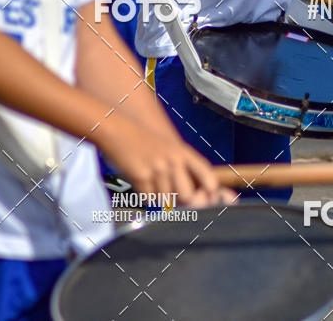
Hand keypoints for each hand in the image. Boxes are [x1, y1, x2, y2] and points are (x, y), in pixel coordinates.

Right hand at [99, 114, 234, 206]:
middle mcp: (173, 160)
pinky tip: (141, 180)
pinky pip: (149, 199)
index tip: (214, 199)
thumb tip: (199, 195)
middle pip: (188, 197)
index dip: (213, 191)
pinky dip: (145, 195)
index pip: (207, 174)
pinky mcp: (141, 177)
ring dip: (160, 196)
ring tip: (152, 179)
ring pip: (166, 201)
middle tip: (172, 192)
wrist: (118, 130)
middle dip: (182, 201)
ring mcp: (157, 169)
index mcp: (183, 152)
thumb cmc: (145, 141)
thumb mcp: (170, 149)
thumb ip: (184, 168)